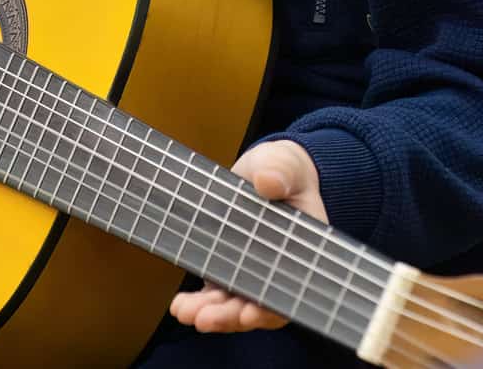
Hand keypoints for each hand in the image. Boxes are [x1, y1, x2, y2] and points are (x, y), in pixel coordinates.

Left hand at [168, 139, 327, 333]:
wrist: (265, 170)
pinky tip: (181, 306)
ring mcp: (252, 271)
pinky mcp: (230, 267)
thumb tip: (268, 181)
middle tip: (205, 319)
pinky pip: (218, 293)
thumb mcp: (284, 164)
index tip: (250, 313)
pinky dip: (200, 303)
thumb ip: (280, 172)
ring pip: (235, 303)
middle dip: (231, 316)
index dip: (271, 306)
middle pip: (259, 304)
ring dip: (211, 313)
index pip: (290, 288)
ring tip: (185, 312)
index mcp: (302, 250)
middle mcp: (278, 269)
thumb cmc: (282, 169)